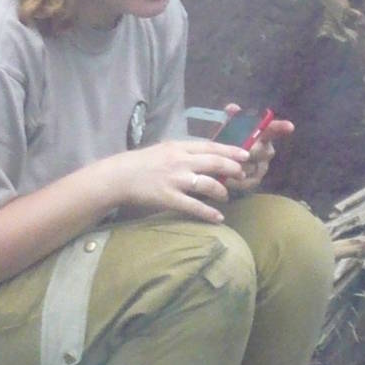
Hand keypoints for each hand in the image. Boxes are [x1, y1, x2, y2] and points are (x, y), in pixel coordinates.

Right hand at [107, 137, 252, 221]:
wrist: (120, 176)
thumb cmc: (143, 163)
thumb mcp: (165, 149)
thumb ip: (185, 152)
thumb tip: (207, 156)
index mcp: (179, 147)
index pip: (210, 146)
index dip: (230, 151)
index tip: (245, 155)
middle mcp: (180, 161)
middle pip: (214, 163)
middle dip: (232, 169)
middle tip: (241, 175)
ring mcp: (176, 180)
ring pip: (208, 184)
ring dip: (222, 191)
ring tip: (226, 196)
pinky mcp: (169, 198)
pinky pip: (194, 206)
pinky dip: (209, 213)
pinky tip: (218, 218)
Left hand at [217, 103, 294, 193]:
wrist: (217, 163)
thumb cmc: (225, 142)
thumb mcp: (225, 128)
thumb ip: (230, 118)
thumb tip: (232, 108)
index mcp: (261, 135)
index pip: (273, 129)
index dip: (281, 127)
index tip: (290, 127)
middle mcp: (266, 151)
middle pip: (263, 151)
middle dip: (251, 151)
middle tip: (239, 152)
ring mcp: (262, 168)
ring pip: (254, 167)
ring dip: (240, 166)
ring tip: (227, 166)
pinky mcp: (254, 182)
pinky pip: (248, 183)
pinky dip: (236, 181)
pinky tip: (226, 179)